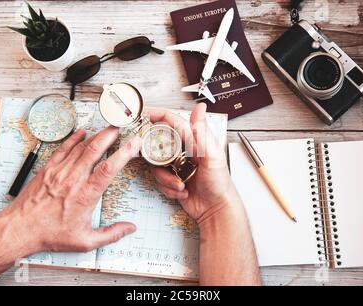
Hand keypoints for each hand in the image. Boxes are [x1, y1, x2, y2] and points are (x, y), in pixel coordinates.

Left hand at [2, 127, 140, 253]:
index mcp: (86, 195)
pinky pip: (63, 148)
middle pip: (95, 150)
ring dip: (96, 135)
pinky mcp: (48, 169)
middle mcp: (74, 179)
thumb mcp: (85, 240)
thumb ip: (111, 234)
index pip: (109, 168)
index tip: (133, 143)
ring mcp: (60, 171)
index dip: (124, 153)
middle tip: (121, 126)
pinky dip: (74, 139)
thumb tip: (130, 228)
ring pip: (81, 147)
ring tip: (107, 128)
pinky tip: (81, 133)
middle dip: (110, 135)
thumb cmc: (50, 234)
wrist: (20, 229)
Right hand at [147, 104, 236, 222]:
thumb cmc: (219, 182)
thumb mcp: (213, 155)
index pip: (171, 121)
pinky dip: (169, 188)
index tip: (142, 115)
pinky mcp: (172, 180)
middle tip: (165, 165)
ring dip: (167, 179)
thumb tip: (200, 107)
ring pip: (157, 167)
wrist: (216, 209)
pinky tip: (183, 191)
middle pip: (158, 145)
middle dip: (158, 158)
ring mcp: (176, 166)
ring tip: (182, 184)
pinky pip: (160, 181)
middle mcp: (182, 151)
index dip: (156, 115)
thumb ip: (202, 132)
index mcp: (193, 140)